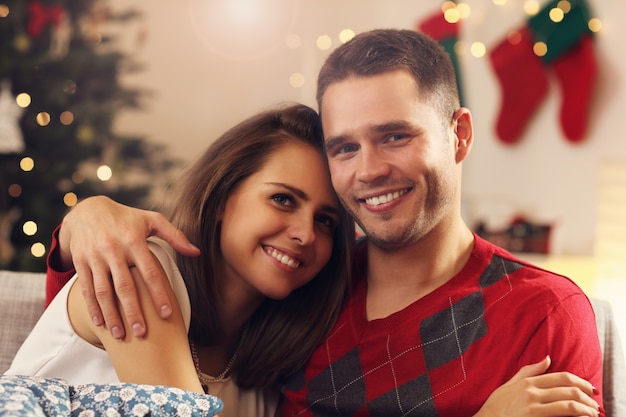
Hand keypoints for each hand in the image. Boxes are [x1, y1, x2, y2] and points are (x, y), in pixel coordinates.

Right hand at [58, 196, 199, 338]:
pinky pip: (86, 288)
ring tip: (120, 335)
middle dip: (133, 311)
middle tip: (142, 333)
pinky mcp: (80, 262)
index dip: (158, 293)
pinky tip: (100, 324)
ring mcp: (94, 257)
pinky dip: (92, 307)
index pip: (150, 271)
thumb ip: (175, 236)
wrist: (87, 210)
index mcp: (134, 240)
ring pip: (103, 291)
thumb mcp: (151, 219)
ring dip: (111, 315)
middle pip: (125, 286)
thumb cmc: (127, 218)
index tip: (166, 314)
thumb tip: (196, 252)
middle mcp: (113, 249)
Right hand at [475, 356, 600, 416]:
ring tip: (592, 413)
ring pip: (569, 405)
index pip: (562, 377)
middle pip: (569, 390)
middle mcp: (532, 392)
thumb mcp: (509, 384)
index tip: (590, 388)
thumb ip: (529, 371)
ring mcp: (533, 407)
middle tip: (595, 403)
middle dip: (587, 397)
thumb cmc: (496, 405)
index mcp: (528, 382)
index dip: (581, 382)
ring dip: (586, 409)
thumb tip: (547, 358)